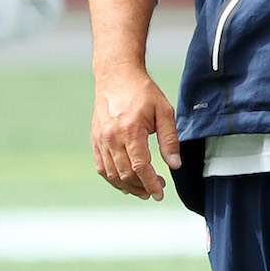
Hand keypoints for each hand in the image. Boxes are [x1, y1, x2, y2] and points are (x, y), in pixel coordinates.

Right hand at [91, 63, 181, 201]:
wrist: (117, 77)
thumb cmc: (143, 92)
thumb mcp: (164, 111)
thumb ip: (169, 140)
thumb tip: (174, 165)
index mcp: (130, 130)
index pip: (140, 166)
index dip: (151, 183)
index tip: (160, 193)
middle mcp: (111, 138)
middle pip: (125, 174)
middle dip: (142, 187)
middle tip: (156, 190)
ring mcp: (100, 140)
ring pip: (111, 174)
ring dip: (127, 186)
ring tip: (142, 190)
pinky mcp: (95, 140)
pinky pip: (102, 167)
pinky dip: (113, 178)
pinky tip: (126, 181)